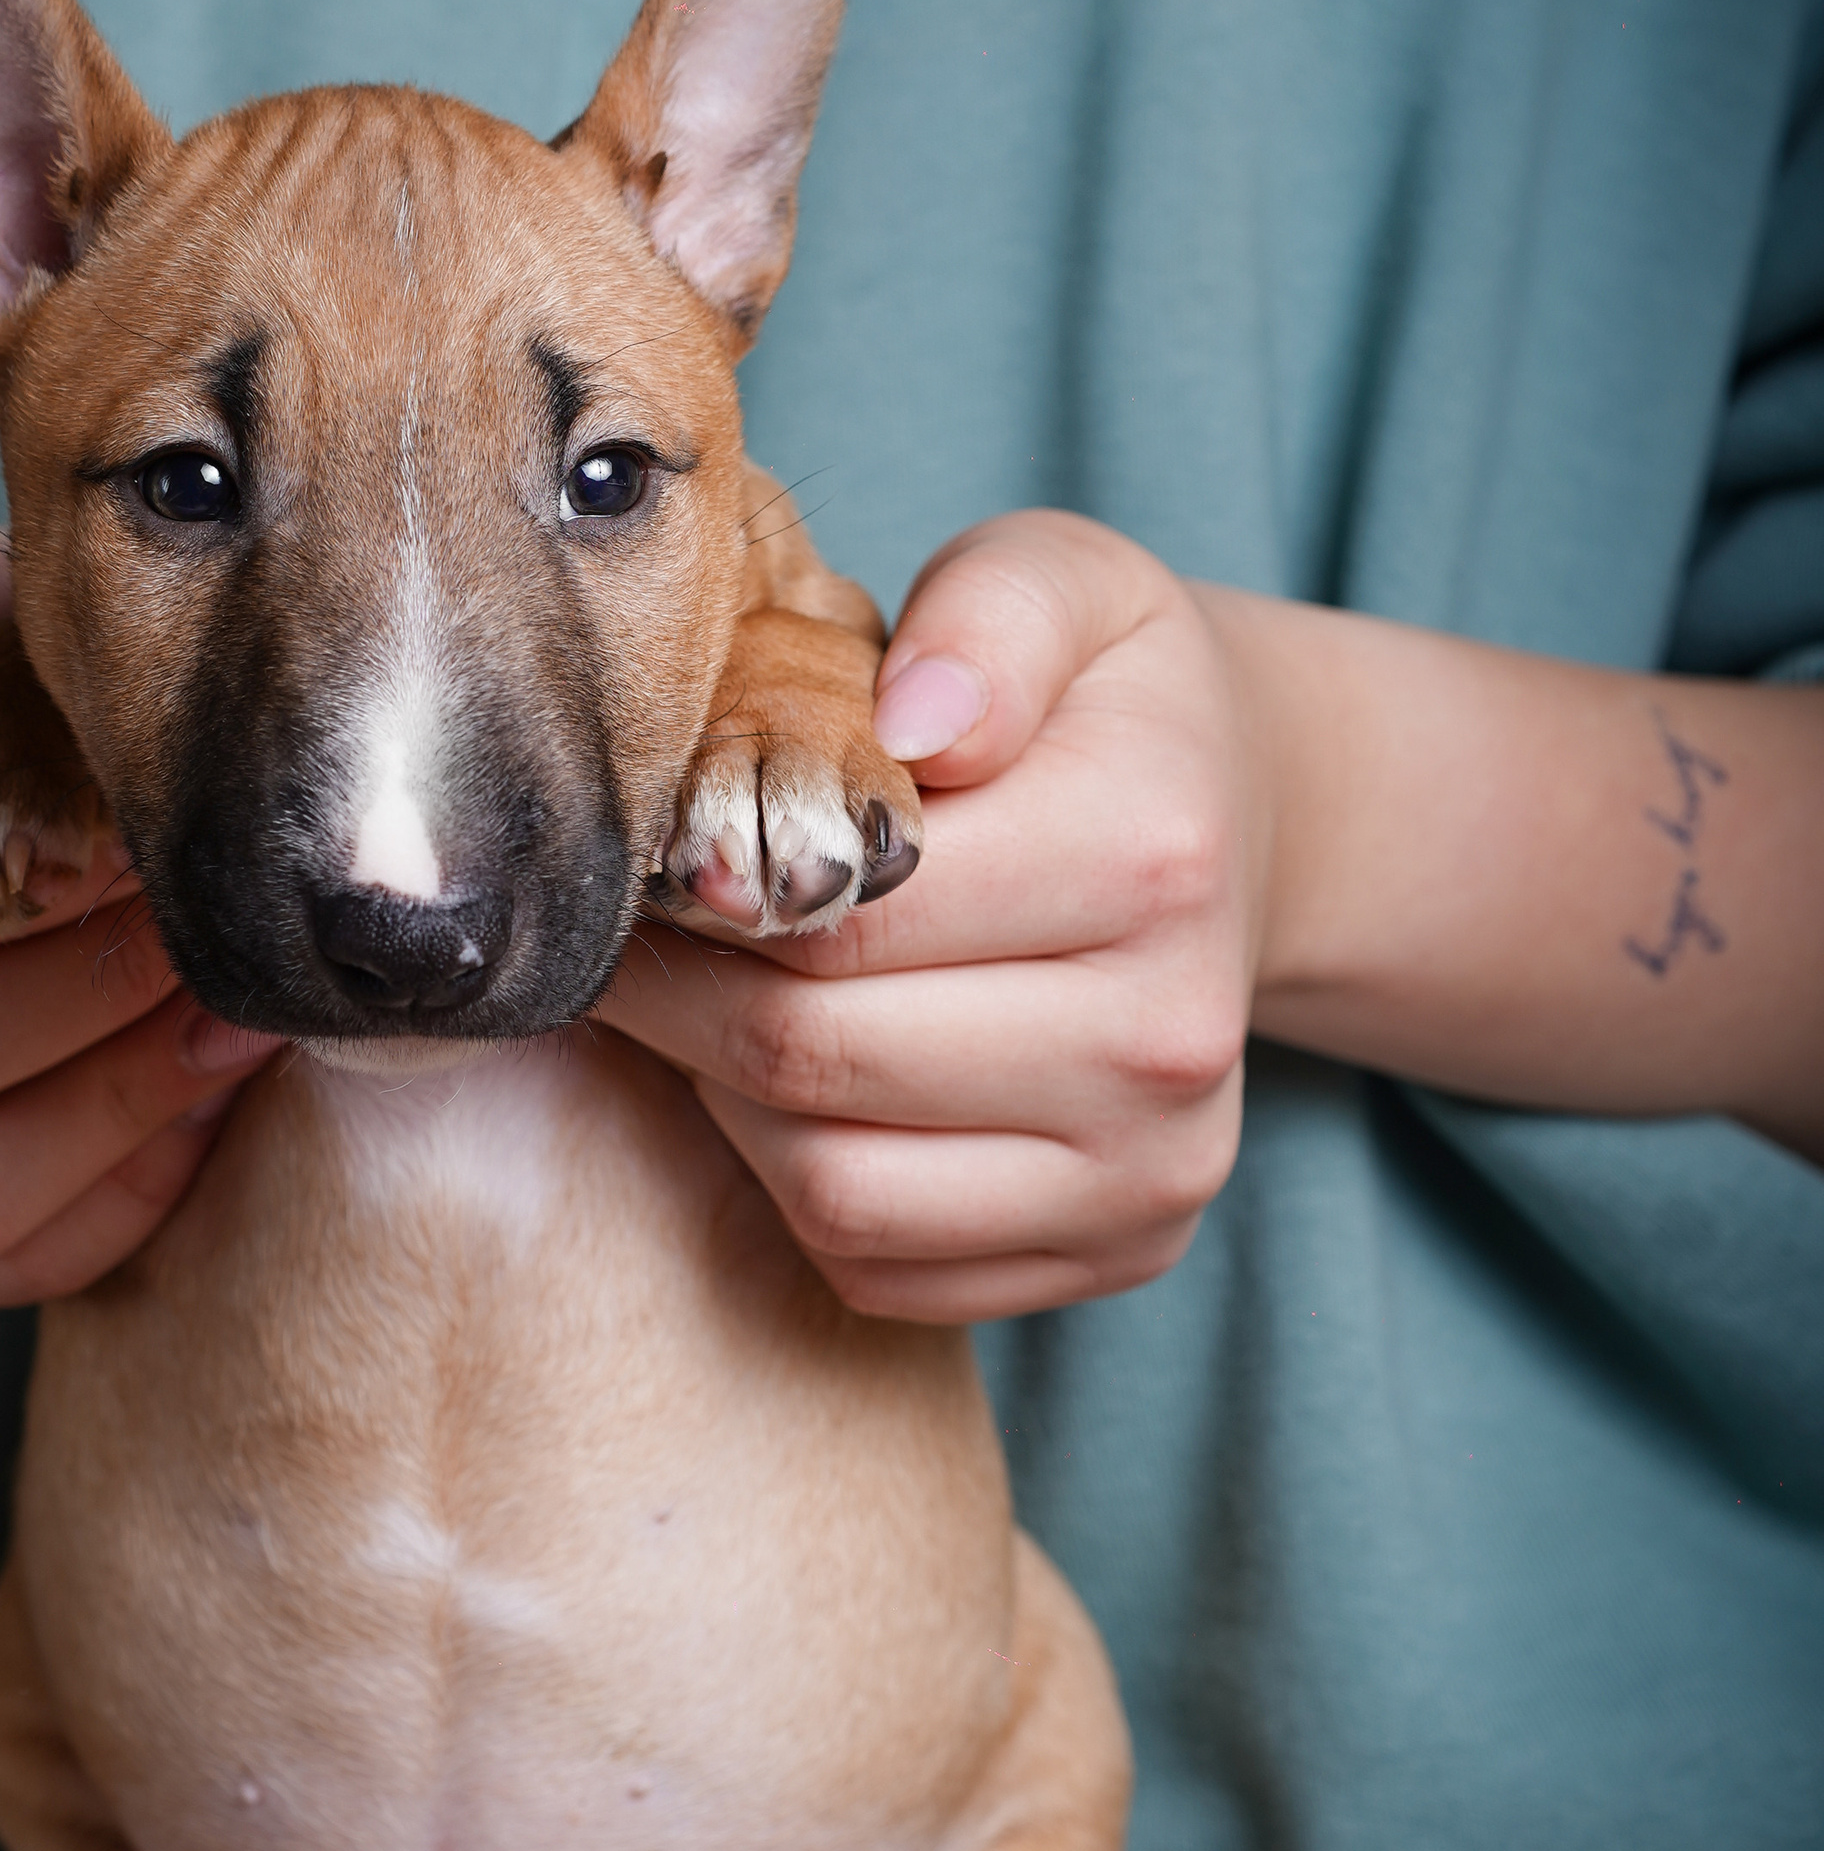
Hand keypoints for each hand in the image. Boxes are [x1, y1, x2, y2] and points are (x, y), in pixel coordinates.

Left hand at [594, 512, 1263, 1319]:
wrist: (1228, 825)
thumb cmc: (1097, 698)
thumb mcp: (1058, 585)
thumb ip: (986, 618)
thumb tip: (911, 721)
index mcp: (1147, 853)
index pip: (840, 915)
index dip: (695, 893)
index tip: (628, 859)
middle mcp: (1171, 1036)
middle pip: (816, 1058)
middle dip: (680, 1000)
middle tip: (622, 940)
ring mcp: (1155, 1167)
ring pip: (832, 1187)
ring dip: (725, 1102)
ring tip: (703, 1006)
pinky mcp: (1119, 1248)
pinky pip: (877, 1265)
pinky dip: (793, 1187)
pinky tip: (787, 1088)